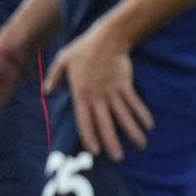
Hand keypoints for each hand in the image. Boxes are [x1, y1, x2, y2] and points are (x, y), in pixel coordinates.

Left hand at [44, 22, 153, 161]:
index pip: (84, 120)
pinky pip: (135, 103)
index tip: (95, 152)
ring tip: (140, 145)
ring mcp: (113, 91)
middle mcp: (97, 96)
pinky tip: (148, 126)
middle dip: (112, 142)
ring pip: (123, 116)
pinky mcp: (126, 85)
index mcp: (81, 94)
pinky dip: (142, 114)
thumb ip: (55, 77)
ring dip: (132, 131)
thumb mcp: (63, 60)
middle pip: (105, 123)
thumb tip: (47, 91)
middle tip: (117, 158)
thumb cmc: (83, 49)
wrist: (107, 38)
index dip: (90, 137)